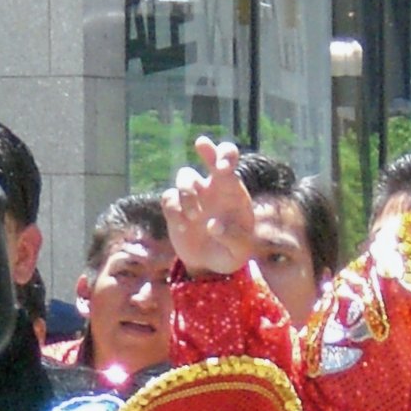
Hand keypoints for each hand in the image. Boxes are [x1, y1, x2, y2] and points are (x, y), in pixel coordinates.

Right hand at [162, 136, 255, 277]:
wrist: (210, 266)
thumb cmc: (232, 253)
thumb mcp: (241, 252)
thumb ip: (233, 239)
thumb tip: (213, 224)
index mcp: (232, 190)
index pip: (230, 161)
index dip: (226, 157)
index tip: (222, 168)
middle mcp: (212, 186)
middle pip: (209, 155)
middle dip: (207, 149)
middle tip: (202, 144)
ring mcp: (192, 195)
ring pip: (184, 176)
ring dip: (187, 193)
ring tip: (194, 217)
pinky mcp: (175, 208)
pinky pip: (169, 198)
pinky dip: (173, 211)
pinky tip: (183, 227)